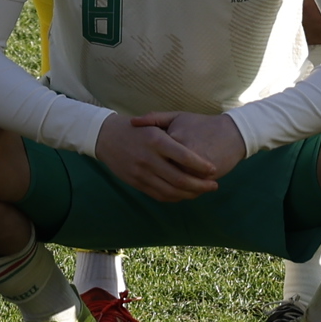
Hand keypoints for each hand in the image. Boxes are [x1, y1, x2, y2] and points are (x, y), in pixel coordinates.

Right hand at [92, 111, 234, 200]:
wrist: (106, 137)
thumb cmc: (136, 129)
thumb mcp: (153, 124)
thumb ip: (173, 138)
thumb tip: (198, 155)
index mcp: (156, 140)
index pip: (185, 157)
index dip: (202, 166)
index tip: (213, 170)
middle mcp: (148, 158)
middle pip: (180, 179)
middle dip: (200, 185)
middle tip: (214, 185)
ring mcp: (141, 173)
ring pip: (171, 191)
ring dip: (190, 194)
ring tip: (202, 191)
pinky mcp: (136, 183)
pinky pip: (159, 195)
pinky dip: (175, 197)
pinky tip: (185, 194)